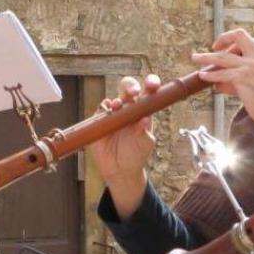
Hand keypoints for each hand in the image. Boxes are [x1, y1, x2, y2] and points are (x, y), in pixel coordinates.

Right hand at [87, 75, 158, 218]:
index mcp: (144, 111)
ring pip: (114, 99)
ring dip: (116, 100)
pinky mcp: (100, 121)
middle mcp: (130, 108)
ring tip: (117, 107)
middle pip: (129, 89)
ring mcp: (114, 113)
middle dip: (130, 86)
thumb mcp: (145, 145)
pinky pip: (100, 110)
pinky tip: (106, 113)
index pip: (149, 93)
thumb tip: (145, 119)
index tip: (152, 85)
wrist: (120, 169)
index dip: (151, 84)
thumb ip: (144, 133)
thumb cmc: (137, 154)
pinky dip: (103, 109)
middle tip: (133, 93)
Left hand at [193, 29, 253, 139]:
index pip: (251, 40)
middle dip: (223, 38)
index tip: (226, 49)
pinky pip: (221, 74)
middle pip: (239, 36)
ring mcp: (250, 66)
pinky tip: (203, 76)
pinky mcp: (242, 78)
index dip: (236, 42)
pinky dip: (210, 75)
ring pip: (222, 57)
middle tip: (213, 46)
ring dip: (206, 57)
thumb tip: (220, 83)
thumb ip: (240, 80)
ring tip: (195, 58)